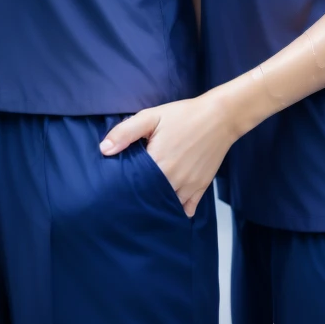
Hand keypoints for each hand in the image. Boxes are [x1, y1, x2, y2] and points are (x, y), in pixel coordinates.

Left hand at [100, 90, 238, 217]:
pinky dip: (178, 209)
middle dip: (139, 197)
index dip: (124, 185)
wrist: (220, 116)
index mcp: (158, 162)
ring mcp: (189, 185)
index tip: (116, 186)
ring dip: (158, 203)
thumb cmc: (184, 115)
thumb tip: (104, 150)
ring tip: (147, 200)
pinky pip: (188, 207)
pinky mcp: (202, 186)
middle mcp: (174, 179)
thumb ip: (125, 132)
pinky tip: (169, 204)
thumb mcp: (151, 116)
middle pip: (150, 197)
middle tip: (129, 195)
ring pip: (168, 204)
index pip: (134, 184)